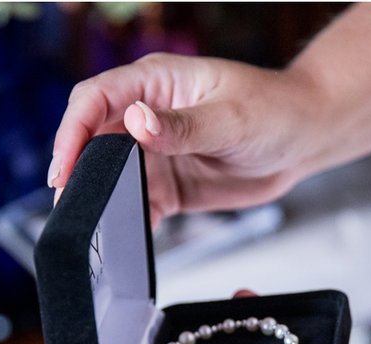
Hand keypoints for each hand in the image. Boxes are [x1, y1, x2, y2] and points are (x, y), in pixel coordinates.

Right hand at [48, 53, 321, 223]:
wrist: (305, 140)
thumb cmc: (276, 111)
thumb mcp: (231, 119)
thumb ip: (183, 126)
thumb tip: (136, 122)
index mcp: (157, 81)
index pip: (96, 99)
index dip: (73, 131)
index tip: (65, 166)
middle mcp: (148, 114)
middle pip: (92, 138)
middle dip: (76, 169)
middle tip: (68, 204)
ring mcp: (156, 151)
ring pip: (109, 174)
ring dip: (97, 197)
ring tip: (88, 225)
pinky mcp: (169, 184)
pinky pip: (137, 203)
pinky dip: (127, 219)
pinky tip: (123, 235)